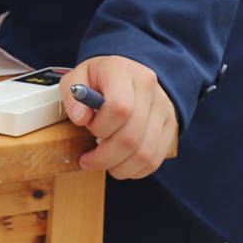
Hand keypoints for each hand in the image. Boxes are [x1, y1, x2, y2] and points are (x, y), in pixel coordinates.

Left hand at [60, 56, 179, 179]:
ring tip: (103, 163)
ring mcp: (163, 107)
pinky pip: (155, 159)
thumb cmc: (98, 79)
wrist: (127, 72)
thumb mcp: (77, 78)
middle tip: (88, 160)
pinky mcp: (170, 125)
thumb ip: (72, 97)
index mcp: (123, 72)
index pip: (119, 107)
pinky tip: (119, 164)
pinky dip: (135, 170)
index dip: (100, 127)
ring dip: (119, 167)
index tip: (87, 128)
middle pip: (131, 136)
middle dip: (104, 156)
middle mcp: (148, 88)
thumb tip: (80, 119)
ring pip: (144, 153)